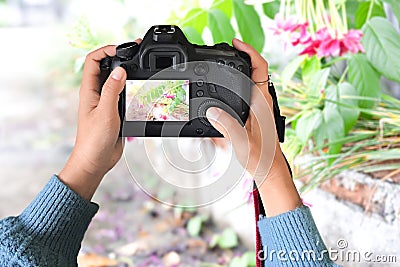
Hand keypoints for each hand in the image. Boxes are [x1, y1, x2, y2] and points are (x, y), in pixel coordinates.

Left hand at [59, 40, 140, 200]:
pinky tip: (141, 91)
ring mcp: (105, 103)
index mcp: (89, 91)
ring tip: (141, 70)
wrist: (95, 161)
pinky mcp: (114, 112)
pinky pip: (123, 96)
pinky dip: (132, 90)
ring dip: (128, 74)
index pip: (93, 61)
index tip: (123, 49)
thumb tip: (120, 70)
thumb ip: (112, 90)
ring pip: (116, 81)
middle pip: (106, 67)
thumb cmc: (94, 140)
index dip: (106, 50)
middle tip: (137, 55)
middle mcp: (96, 94)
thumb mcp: (105, 112)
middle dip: (120, 58)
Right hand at [206, 39, 301, 215]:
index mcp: (262, 103)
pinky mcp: (256, 114)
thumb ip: (227, 125)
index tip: (236, 44)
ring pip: (252, 81)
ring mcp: (260, 108)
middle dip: (242, 57)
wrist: (269, 169)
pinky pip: (247, 92)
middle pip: (256, 70)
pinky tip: (226, 90)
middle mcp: (263, 102)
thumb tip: (212, 111)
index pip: (260, 68)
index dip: (249, 52)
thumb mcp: (241, 142)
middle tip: (226, 51)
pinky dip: (238, 84)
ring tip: (224, 65)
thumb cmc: (261, 157)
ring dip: (240, 70)